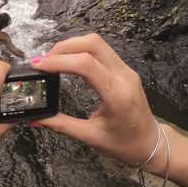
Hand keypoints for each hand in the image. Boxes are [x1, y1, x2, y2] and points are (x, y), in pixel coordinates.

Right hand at [30, 34, 161, 170]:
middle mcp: (124, 76)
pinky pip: (100, 49)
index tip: (38, 65)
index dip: (59, 61)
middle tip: (44, 61)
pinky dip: (80, 50)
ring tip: (52, 60)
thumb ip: (62, 125)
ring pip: (96, 42)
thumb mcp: (90, 137)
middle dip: (63, 47)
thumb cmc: (125, 143)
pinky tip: (67, 60)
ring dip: (71, 46)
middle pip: (92, 43)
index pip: (86, 65)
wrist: (151, 143)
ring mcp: (125, 70)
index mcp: (117, 95)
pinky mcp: (123, 68)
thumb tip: (36, 119)